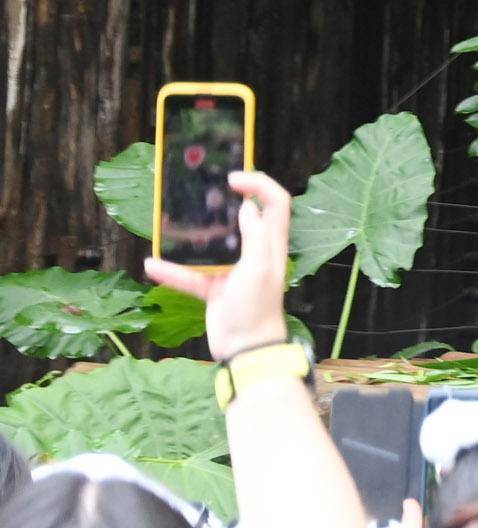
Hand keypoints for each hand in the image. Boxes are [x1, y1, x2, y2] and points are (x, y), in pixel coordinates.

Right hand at [145, 171, 291, 358]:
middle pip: (243, 218)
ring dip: (192, 237)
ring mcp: (233, 270)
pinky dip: (173, 271)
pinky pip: (191, 275)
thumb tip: (248, 206)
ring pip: (212, 246)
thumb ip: (256, 237)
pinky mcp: (215, 288)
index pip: (275, 203)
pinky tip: (153, 265)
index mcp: (271, 244)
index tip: (234, 177)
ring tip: (174, 221)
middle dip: (224, 202)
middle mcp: (254, 252)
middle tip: (201, 192)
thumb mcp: (259, 269)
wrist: (245, 350)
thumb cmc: (256, 308)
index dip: (260, 185)